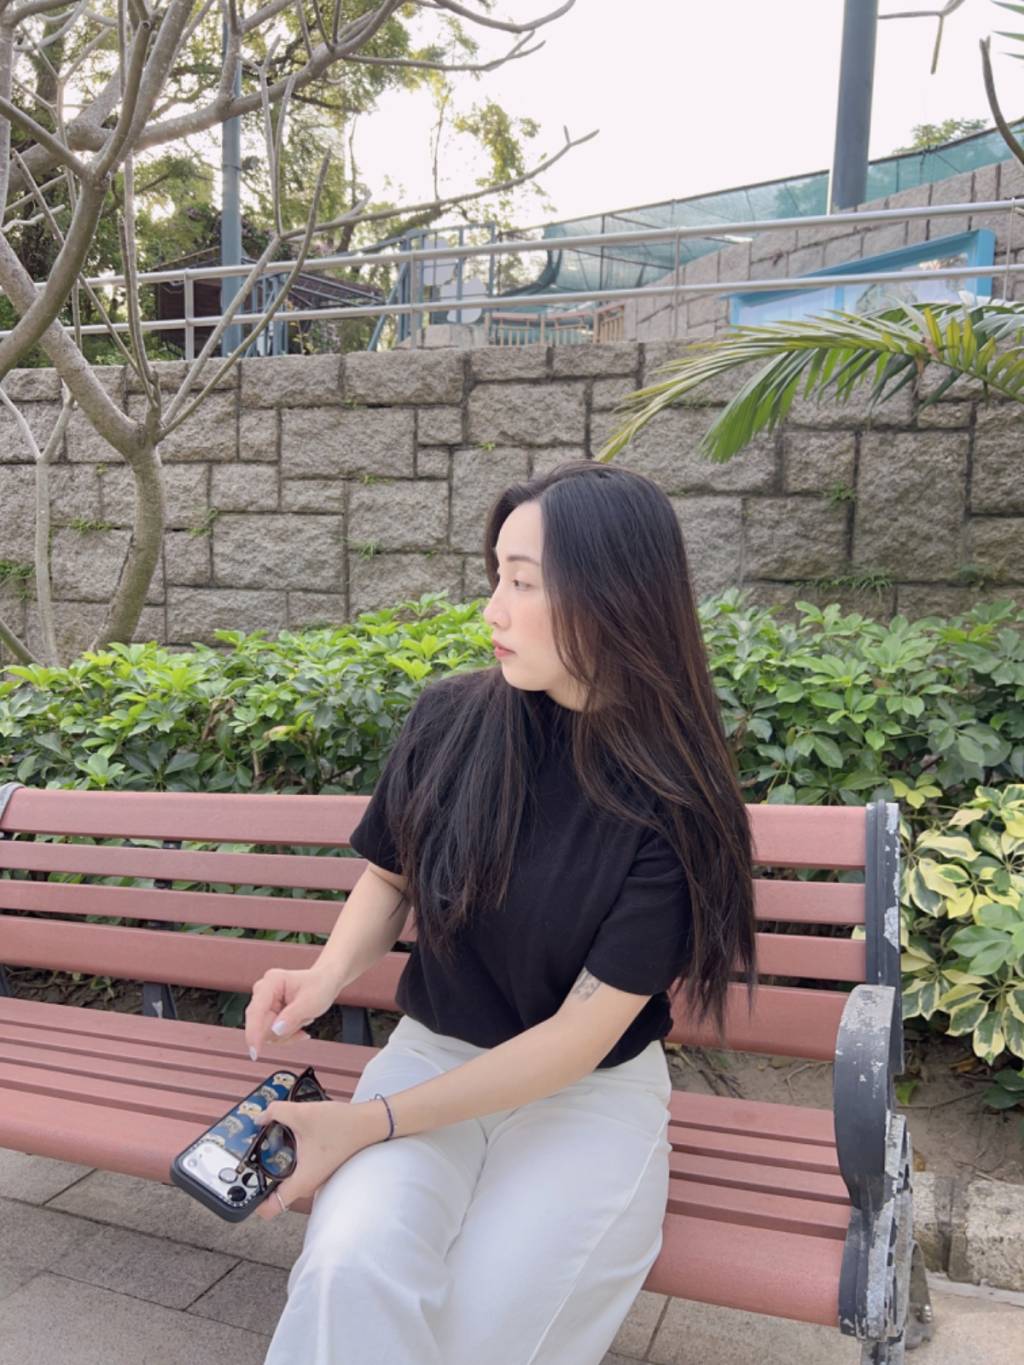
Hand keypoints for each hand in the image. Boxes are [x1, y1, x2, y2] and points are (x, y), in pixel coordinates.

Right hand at [245, 966, 340, 1058]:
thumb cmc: (319, 987)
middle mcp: (263, 992)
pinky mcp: (268, 1014)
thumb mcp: (310, 1002)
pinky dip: (288, 1035)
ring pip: (266, 1033)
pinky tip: (300, 1026)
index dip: (253, 1032)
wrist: (325, 983)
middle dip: (282, 1031)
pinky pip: (272, 1035)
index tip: (255, 1052)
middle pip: (260, 1025)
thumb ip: (292, 1016)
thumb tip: (275, 1030)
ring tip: (304, 1019)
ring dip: (287, 1033)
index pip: (256, 1011)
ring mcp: (264, 1004)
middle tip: (303, 1022)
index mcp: (271, 982)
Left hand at [251, 1096, 387, 1219]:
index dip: (251, 1201)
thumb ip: (276, 1113)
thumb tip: (259, 1117)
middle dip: (256, 1178)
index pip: (270, 1209)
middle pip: (274, 1193)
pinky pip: (294, 1167)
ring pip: (284, 1179)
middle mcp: (306, 1183)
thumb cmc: (340, 1125)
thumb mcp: (302, 1114)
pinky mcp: (318, 1164)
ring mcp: (313, 1175)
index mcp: (301, 1182)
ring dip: (270, 1165)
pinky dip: (283, 1157)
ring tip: (258, 1144)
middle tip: (244, 1158)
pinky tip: (281, 1135)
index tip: (240, 1185)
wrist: (368, 1122)